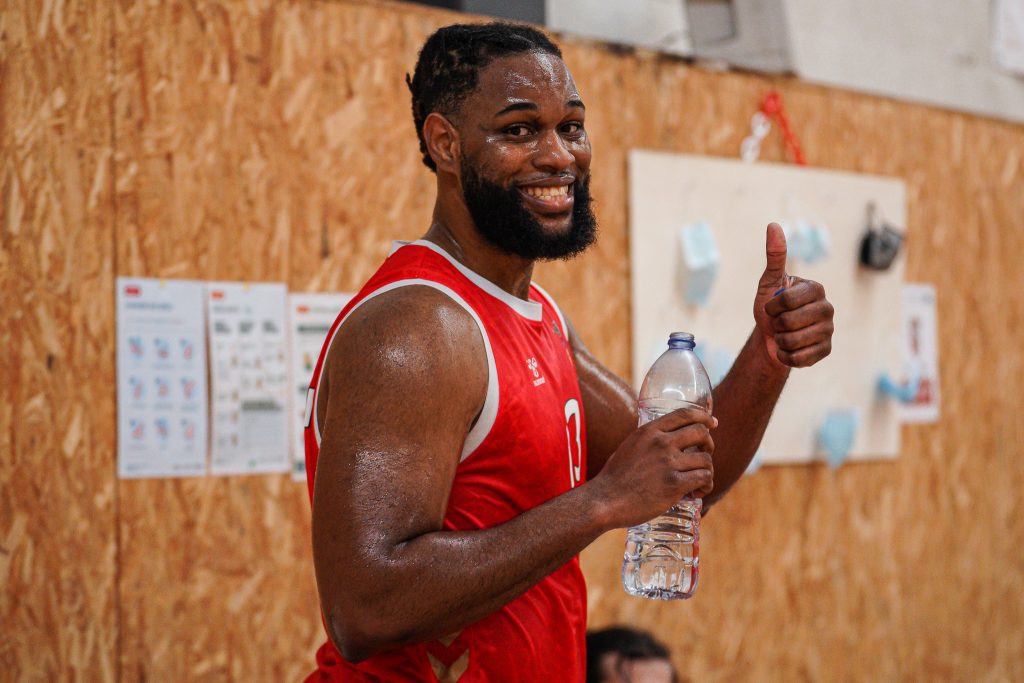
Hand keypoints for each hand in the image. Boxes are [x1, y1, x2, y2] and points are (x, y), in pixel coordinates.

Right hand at [593, 406, 716, 527]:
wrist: (605, 501)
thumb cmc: (614, 477)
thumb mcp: (629, 446)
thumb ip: (647, 440)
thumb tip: (664, 440)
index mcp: (649, 431)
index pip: (684, 414)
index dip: (703, 416)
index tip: (712, 422)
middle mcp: (660, 443)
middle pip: (701, 433)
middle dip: (709, 444)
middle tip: (706, 454)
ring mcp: (668, 463)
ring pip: (705, 459)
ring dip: (708, 470)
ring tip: (702, 480)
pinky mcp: (674, 484)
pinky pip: (703, 478)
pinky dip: (706, 485)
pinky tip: (699, 491)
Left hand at [753, 223, 834, 367]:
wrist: (771, 337)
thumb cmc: (770, 307)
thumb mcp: (769, 282)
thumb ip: (774, 256)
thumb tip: (773, 225)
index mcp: (815, 289)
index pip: (787, 300)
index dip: (771, 307)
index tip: (771, 306)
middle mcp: (828, 308)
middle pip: (790, 322)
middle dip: (775, 325)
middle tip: (778, 322)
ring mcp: (829, 330)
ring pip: (794, 341)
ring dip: (780, 341)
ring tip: (783, 334)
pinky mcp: (826, 350)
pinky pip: (799, 358)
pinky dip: (785, 356)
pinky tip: (788, 349)